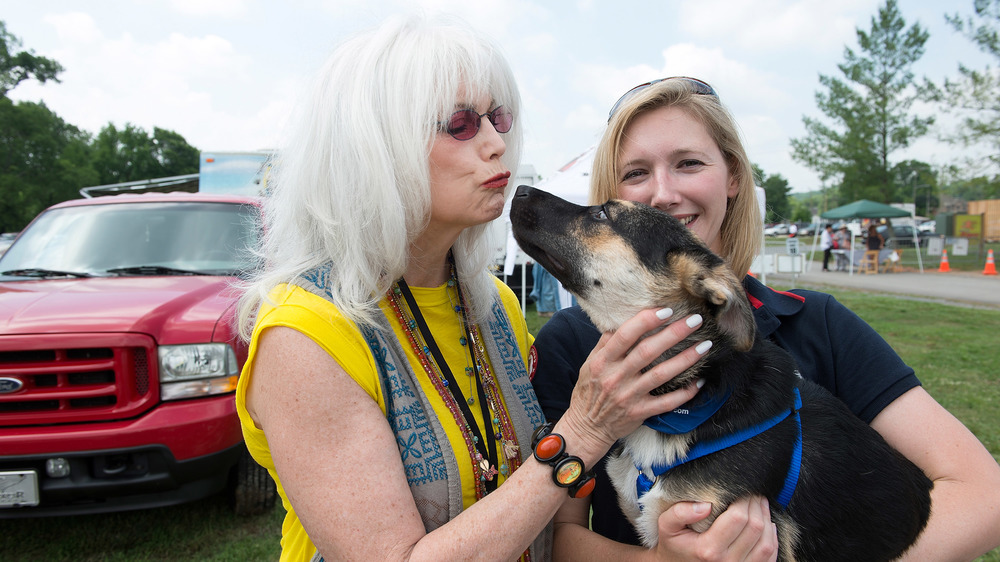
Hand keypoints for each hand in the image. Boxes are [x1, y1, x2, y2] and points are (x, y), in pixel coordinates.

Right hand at [558, 308, 708, 462]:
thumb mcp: (589, 364)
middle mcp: (616, 377)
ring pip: (661, 374)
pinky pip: (667, 402)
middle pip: (648, 351)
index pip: (625, 336)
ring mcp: (629, 396)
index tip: (667, 310)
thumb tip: (623, 319)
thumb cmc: (589, 391)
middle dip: (674, 333)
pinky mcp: (640, 412)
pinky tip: (700, 381)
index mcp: (603, 361)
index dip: (646, 321)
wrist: (587, 427)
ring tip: (705, 346)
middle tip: (695, 320)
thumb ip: (606, 343)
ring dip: (685, 359)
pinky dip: (685, 392)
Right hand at [653, 498, 778, 560]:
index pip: (737, 518)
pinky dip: (771, 538)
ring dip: (767, 519)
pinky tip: (767, 525)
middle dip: (756, 505)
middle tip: (752, 493)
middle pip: (754, 528)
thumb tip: (706, 505)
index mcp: (708, 549)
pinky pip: (769, 556)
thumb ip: (680, 512)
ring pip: (766, 542)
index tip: (742, 489)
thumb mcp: (667, 526)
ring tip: (760, 505)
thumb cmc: (674, 545)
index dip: (744, 499)